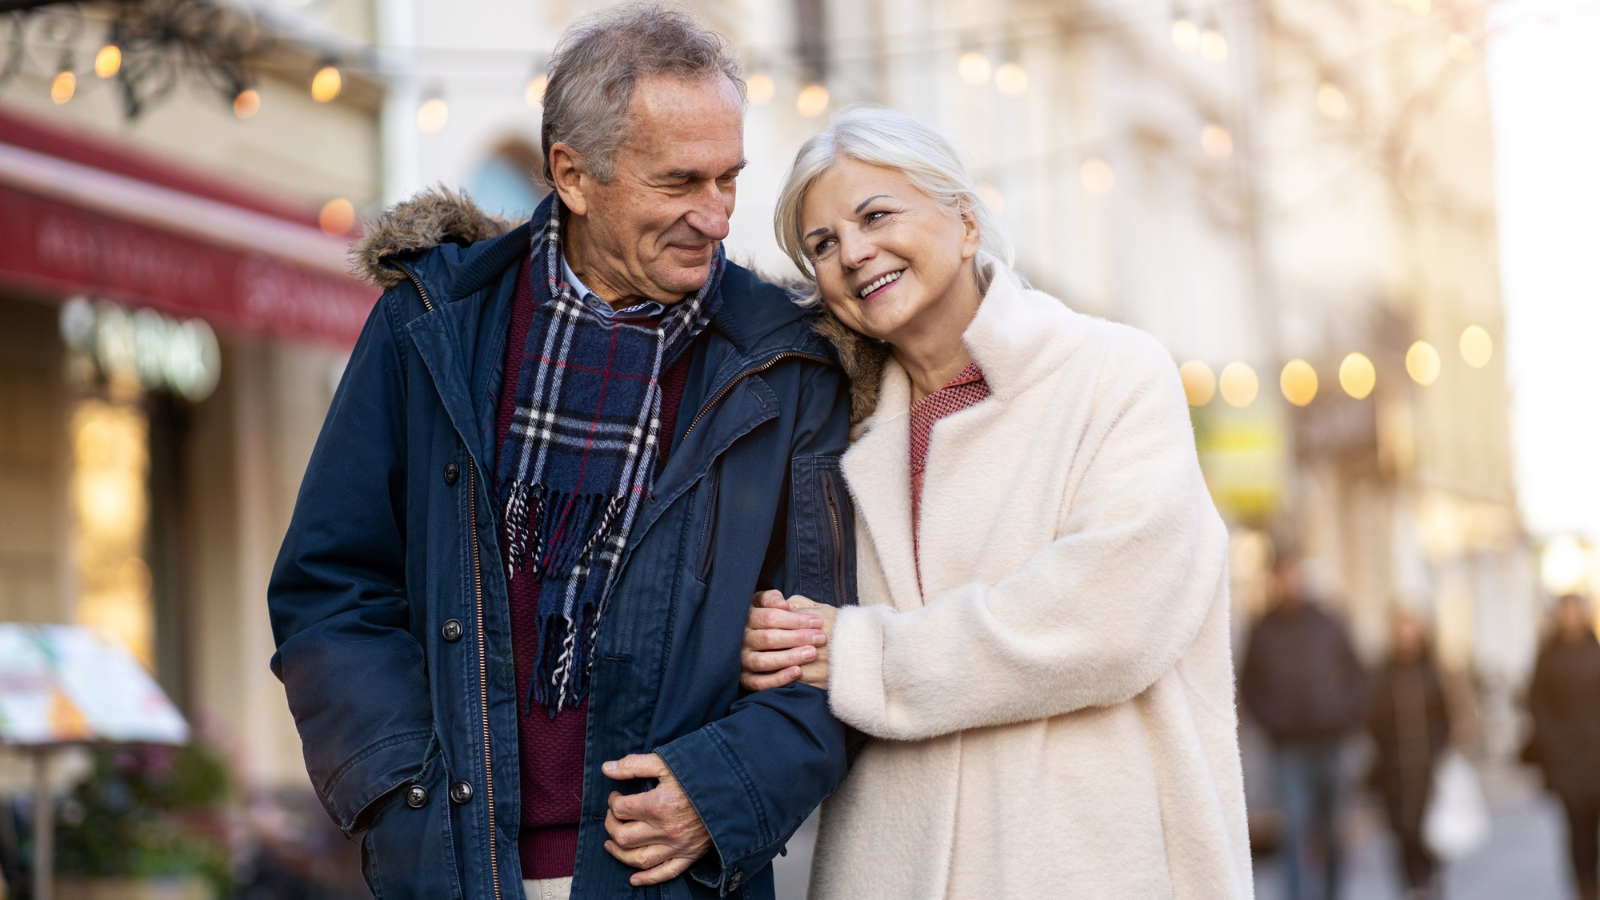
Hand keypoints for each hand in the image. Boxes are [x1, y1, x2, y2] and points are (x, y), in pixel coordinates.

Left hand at [601, 753, 712, 885]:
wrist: (737, 788)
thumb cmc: (701, 771)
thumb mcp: (667, 762)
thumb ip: (634, 765)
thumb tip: (607, 768)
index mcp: (659, 804)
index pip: (621, 809)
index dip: (613, 801)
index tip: (617, 796)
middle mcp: (666, 829)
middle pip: (624, 836)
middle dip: (612, 825)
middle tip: (614, 815)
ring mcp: (678, 845)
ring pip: (639, 859)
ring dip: (619, 854)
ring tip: (611, 844)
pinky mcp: (689, 855)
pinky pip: (665, 873)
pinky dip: (648, 879)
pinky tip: (634, 878)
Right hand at [740, 590, 834, 690]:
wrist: (762, 640)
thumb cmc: (771, 619)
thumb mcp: (768, 602)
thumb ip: (772, 598)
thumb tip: (782, 603)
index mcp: (747, 617)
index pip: (769, 617)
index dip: (795, 620)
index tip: (817, 622)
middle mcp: (741, 639)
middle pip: (768, 638)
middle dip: (797, 638)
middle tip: (820, 639)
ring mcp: (741, 659)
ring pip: (763, 661)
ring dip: (789, 657)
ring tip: (811, 653)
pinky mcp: (745, 678)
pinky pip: (759, 683)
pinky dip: (778, 679)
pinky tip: (797, 672)